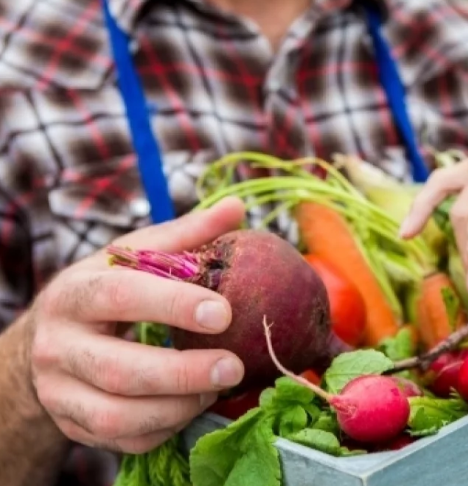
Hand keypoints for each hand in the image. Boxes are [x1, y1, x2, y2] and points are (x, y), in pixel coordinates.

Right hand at [27, 198, 247, 453]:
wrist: (50, 340)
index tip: (224, 312)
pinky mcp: (73, 426)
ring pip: (117, 415)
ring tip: (217, 388)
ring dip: (178, 407)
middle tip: (235, 367)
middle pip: (118, 369)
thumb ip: (185, 236)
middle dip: (183, 373)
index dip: (172, 305)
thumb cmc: (108, 291)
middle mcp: (59, 345)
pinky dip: (165, 429)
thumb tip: (237, 207)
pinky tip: (192, 406)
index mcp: (77, 292)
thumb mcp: (133, 257)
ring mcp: (60, 391)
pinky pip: (122, 440)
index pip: (120, 296)